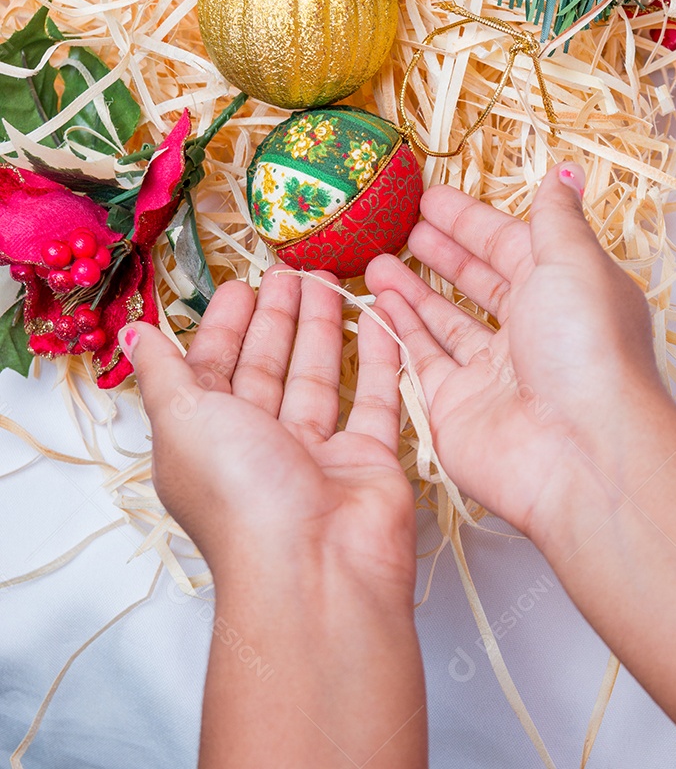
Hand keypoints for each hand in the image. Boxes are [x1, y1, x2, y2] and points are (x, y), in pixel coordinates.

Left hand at [121, 270, 426, 768]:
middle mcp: (259, 446)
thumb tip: (132, 332)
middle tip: (291, 271)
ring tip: (330, 281)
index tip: (241, 285)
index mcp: (209, 438)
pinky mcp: (368, 460)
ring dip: (323, 329)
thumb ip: (162, 371)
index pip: (213, 368)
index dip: (224, 327)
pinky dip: (379, 360)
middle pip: (268, 368)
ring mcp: (316, 454)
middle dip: (277, 319)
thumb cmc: (238, 492)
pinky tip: (378, 320)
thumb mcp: (182, 420)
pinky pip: (374, 400)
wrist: (314, 568)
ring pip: (319, 377)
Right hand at [365, 162, 674, 545]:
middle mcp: (530, 332)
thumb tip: (564, 173)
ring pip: (444, 322)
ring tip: (375, 261)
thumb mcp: (574, 263)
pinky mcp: (458, 406)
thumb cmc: (585, 349)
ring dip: (411, 290)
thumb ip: (556, 218)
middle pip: (477, 283)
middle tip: (401, 230)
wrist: (579, 451)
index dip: (469, 220)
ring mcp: (492, 372)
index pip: (508, 244)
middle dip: (441, 255)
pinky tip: (377, 304)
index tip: (428, 199)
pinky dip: (399, 332)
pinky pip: (421, 360)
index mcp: (561, 291)